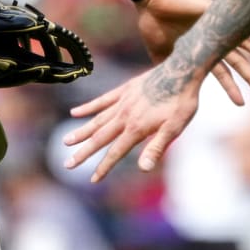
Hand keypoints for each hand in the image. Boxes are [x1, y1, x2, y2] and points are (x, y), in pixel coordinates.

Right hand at [63, 62, 200, 181]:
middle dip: (84, 152)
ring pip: (97, 120)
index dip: (104, 167)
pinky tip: (75, 112)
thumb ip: (157, 147)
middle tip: (67, 164)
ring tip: (66, 141)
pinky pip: (102, 100)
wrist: (182, 70)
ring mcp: (123, 101)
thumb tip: (144, 169)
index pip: (116, 152)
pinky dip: (88, 107)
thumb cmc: (182, 101)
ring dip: (82, 132)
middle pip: (100, 137)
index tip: (93, 180)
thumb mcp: (175, 128)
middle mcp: (125, 116)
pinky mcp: (124, 89)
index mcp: (137, 128)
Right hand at [135, 0, 249, 104]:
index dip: (231, 87)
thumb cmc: (154, 25)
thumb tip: (167, 88)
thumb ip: (169, 70)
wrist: (149, 2)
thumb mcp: (161, 54)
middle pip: (237, 61)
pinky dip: (247, 24)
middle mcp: (213, 39)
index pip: (221, 72)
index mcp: (202, 51)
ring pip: (241, 41)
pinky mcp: (211, 11)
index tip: (241, 103)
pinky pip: (232, 18)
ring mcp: (214, 25)